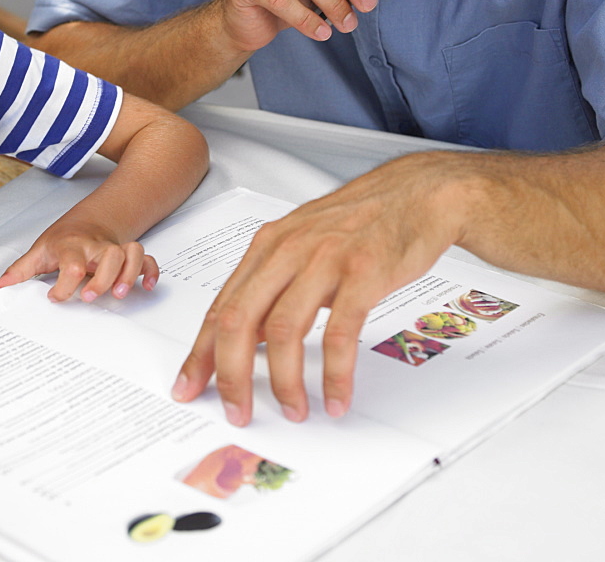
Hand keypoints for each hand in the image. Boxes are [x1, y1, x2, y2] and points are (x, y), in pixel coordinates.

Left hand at [0, 222, 159, 302]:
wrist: (86, 223)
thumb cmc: (63, 241)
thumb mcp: (39, 252)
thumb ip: (20, 272)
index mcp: (72, 246)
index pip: (72, 262)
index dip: (65, 283)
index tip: (55, 297)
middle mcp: (96, 247)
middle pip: (109, 254)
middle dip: (103, 278)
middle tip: (90, 298)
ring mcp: (114, 249)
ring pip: (131, 252)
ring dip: (129, 273)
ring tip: (120, 294)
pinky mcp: (128, 256)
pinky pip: (147, 258)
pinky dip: (151, 271)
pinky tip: (146, 287)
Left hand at [171, 152, 466, 424]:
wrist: (415, 194)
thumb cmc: (359, 222)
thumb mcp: (303, 244)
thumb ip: (274, 285)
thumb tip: (251, 339)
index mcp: (267, 246)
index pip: (221, 306)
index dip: (201, 352)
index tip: (189, 385)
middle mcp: (288, 250)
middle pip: (239, 319)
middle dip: (231, 374)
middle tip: (237, 411)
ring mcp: (324, 260)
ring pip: (283, 330)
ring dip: (283, 381)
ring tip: (293, 410)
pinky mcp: (363, 273)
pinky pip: (339, 333)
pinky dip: (334, 373)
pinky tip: (335, 397)